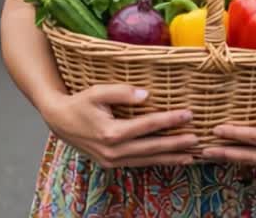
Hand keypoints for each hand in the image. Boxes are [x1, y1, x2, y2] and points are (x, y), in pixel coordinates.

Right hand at [39, 84, 198, 167]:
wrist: (59, 121)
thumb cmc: (79, 103)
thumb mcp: (97, 92)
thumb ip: (121, 92)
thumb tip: (146, 95)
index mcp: (110, 132)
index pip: (147, 125)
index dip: (169, 120)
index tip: (188, 114)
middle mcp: (113, 151)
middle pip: (151, 148)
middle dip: (176, 144)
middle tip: (197, 139)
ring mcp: (112, 160)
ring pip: (147, 160)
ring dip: (170, 158)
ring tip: (191, 156)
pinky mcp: (111, 164)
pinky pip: (138, 163)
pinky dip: (156, 162)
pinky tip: (170, 160)